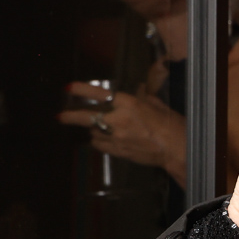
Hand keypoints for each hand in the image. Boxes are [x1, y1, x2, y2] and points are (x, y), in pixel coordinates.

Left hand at [59, 85, 186, 183]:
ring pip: (94, 132)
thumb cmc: (172, 126)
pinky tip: (105, 140)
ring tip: (101, 129)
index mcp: (130, 104)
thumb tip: (138, 93)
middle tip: (60, 116)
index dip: (81, 90)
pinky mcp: (118, 150)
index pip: (100, 94)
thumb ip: (144, 99)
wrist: (177, 149)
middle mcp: (119, 119)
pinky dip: (100, 141)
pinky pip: (100, 145)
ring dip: (94, 129)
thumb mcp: (158, 106)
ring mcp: (116, 137)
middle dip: (71, 116)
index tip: (68, 87)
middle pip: (87, 117)